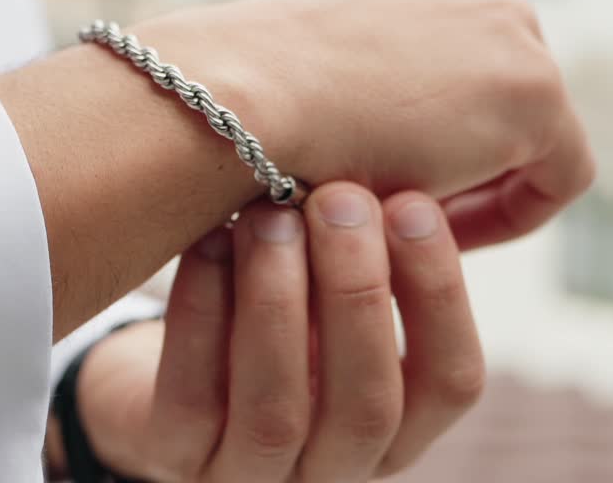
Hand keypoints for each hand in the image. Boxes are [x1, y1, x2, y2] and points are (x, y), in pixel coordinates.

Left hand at [66, 183, 484, 480]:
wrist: (161, 379)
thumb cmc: (273, 317)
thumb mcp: (334, 290)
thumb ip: (379, 250)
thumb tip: (423, 161)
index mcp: (395, 428)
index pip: (451, 383)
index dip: (440, 294)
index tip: (413, 203)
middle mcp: (332, 468)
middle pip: (366, 404)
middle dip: (358, 290)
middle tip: (339, 199)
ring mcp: (249, 475)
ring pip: (277, 410)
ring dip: (279, 301)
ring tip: (272, 215)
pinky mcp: (174, 459)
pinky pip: (191, 399)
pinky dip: (203, 314)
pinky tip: (210, 242)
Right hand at [136, 0, 594, 247]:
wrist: (247, 98)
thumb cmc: (253, 95)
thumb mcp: (309, 62)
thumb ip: (358, 71)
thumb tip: (366, 121)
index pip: (458, 42)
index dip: (435, 119)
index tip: (393, 170)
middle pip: (499, 76)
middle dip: (462, 141)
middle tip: (408, 205)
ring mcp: (510, 22)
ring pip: (528, 122)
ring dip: (479, 174)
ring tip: (419, 223)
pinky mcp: (535, 89)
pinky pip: (560, 170)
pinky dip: (516, 211)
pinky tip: (449, 241)